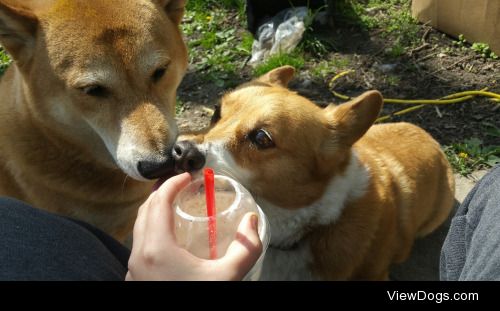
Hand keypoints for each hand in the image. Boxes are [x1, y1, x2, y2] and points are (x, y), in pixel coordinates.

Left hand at [126, 173, 262, 280]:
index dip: (172, 184)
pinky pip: (139, 247)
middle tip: (181, 187)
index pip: (158, 202)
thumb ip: (246, 247)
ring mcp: (133, 271)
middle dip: (162, 194)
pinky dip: (151, 232)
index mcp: (156, 249)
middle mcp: (138, 256)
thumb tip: (252, 222)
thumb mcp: (229, 277)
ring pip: (139, 230)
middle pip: (144, 212)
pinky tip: (169, 240)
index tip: (187, 177)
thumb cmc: (201, 298)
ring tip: (175, 208)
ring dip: (154, 213)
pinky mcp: (136, 281)